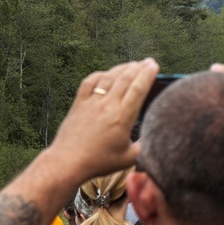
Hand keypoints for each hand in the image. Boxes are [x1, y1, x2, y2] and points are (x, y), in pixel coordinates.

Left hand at [50, 59, 156, 179]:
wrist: (67, 162)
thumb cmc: (98, 162)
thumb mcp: (128, 158)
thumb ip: (144, 146)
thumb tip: (155, 138)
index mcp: (122, 117)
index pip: (138, 89)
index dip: (147, 75)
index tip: (154, 66)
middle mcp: (107, 105)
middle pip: (125, 78)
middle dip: (139, 67)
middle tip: (148, 61)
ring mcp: (92, 102)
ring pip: (109, 77)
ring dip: (122, 68)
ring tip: (132, 64)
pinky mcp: (79, 104)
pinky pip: (90, 82)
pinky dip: (100, 74)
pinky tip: (106, 74)